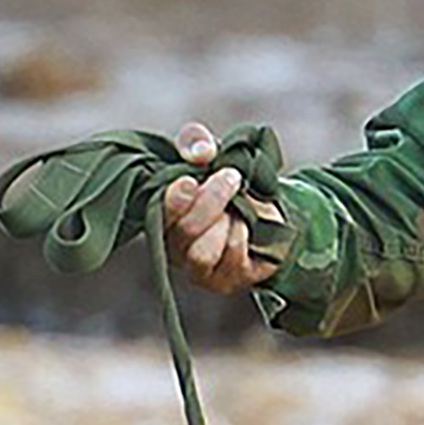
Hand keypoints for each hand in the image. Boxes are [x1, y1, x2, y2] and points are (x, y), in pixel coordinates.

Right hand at [157, 123, 277, 296]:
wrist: (266, 211)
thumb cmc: (228, 184)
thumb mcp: (212, 154)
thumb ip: (198, 143)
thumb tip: (201, 152)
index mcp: (162, 215)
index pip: (157, 213)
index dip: (173, 200)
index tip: (189, 180)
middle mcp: (173, 246)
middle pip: (184, 231)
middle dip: (212, 201)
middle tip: (231, 177)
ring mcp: (196, 268)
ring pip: (202, 253)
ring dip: (226, 224)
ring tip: (238, 210)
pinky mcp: (222, 281)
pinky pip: (232, 260)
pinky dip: (244, 237)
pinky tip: (248, 228)